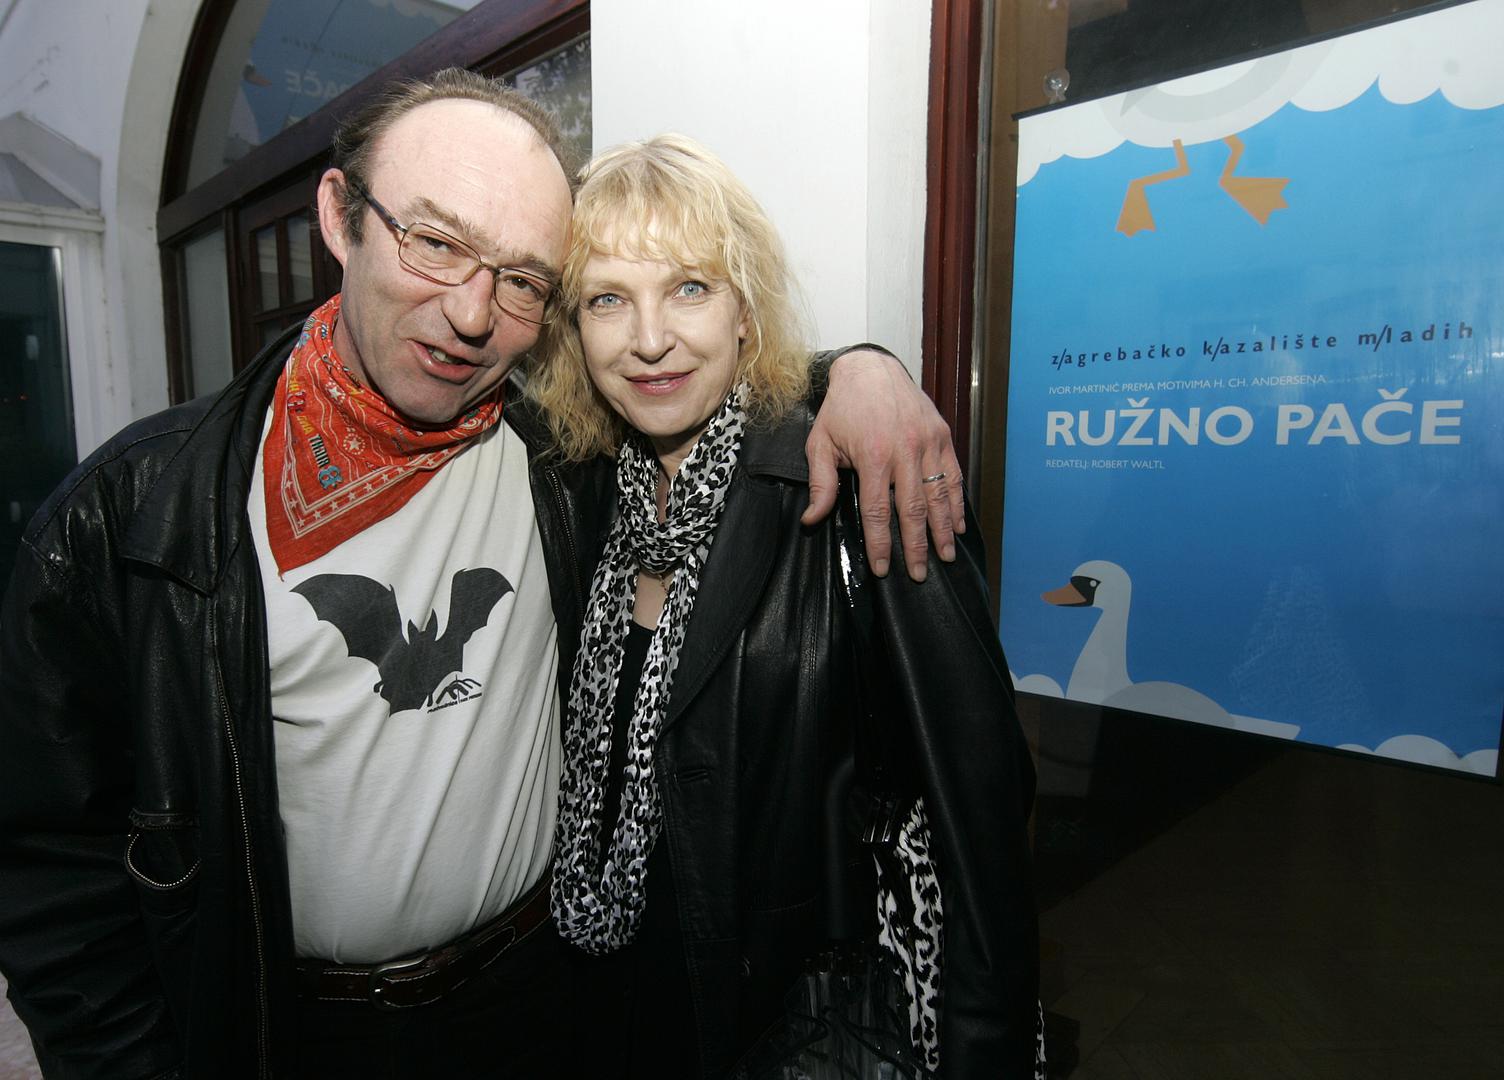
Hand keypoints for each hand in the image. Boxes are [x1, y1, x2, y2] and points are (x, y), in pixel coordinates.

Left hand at [803, 348, 963, 580]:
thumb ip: (821, 483)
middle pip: (914, 510)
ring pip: (939, 496)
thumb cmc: (842, 409)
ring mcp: (928, 443)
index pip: (878, 511)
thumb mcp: (820, 443)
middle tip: (919, 574)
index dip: (881, 544)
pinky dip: (957, 502)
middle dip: (917, 546)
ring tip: (946, 556)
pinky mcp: (942, 436)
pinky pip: (953, 476)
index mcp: (873, 456)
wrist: (871, 368)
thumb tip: (812, 520)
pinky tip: (959, 525)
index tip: (883, 569)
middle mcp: (905, 451)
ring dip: (944, 530)